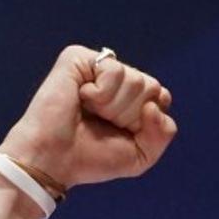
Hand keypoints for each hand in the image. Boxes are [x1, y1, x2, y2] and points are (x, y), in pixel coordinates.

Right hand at [0, 44, 176, 187]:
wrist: (55, 160)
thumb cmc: (91, 158)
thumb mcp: (141, 156)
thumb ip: (163, 133)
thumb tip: (155, 103)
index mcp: (130, 97)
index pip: (161, 96)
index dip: (146, 121)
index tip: (121, 133)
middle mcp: (116, 78)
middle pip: (152, 87)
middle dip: (130, 116)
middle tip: (102, 123)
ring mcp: (97, 65)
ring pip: (136, 79)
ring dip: (114, 108)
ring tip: (90, 113)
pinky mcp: (78, 57)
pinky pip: (114, 70)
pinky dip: (101, 95)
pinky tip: (81, 99)